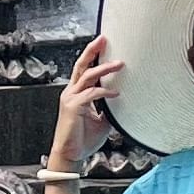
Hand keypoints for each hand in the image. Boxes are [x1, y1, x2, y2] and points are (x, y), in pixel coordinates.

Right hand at [49, 32, 123, 171]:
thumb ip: (109, 108)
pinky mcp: (72, 106)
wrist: (71, 155)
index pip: (85, 69)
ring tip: (119, 64)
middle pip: (81, 65)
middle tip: (103, 39)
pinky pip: (90, 94)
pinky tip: (115, 93)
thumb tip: (123, 102)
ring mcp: (70, 98)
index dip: (93, 56)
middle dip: (92, 50)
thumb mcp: (102, 120)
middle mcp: (71, 92)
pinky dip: (104, 92)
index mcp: (77, 93)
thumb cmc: (83, 139)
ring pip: (87, 76)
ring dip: (104, 68)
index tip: (104, 45)